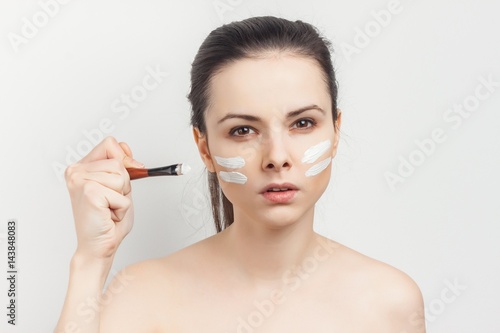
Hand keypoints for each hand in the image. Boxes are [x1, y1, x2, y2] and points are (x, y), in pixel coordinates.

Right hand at [65, 137, 143, 259]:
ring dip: (122, 197)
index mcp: (81, 167)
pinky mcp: (89, 192)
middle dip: (123, 184)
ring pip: (121, 177)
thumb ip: (121, 165)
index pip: (110, 144)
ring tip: (108, 208)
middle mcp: (76, 171)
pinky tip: (108, 215)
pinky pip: (122, 194)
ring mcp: (80, 181)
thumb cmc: (108, 220)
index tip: (124, 177)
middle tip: (110, 201)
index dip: (124, 158)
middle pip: (118, 162)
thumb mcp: (120, 186)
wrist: (98, 246)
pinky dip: (121, 208)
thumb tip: (125, 148)